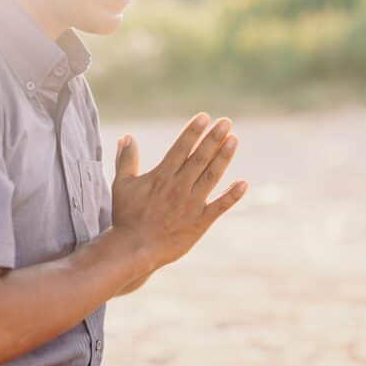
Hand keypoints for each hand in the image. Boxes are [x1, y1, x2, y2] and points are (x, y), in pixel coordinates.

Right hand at [111, 112, 247, 271]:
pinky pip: (220, 206)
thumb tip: (126, 136)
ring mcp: (191, 204)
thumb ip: (126, 159)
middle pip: (200, 157)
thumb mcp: (122, 185)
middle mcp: (179, 187)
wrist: (134, 249)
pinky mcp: (200, 222)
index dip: (193, 131)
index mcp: (162, 176)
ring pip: (211, 176)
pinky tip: (243, 183)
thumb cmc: (127, 216)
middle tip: (226, 122)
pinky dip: (232, 196)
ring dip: (224, 158)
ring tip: (234, 140)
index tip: (205, 117)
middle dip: (213, 138)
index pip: (181, 148)